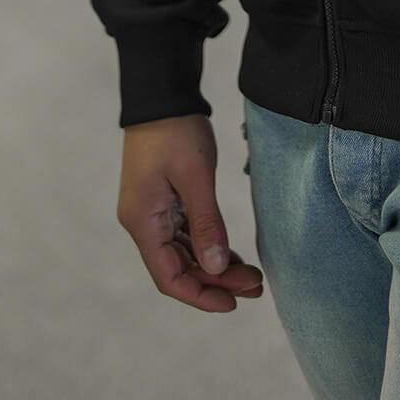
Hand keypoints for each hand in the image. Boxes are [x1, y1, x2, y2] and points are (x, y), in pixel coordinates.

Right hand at [116, 112, 264, 312]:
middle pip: (179, 268)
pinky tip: (233, 256)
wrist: (162, 95)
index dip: (200, 296)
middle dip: (216, 282)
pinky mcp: (164, 202)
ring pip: (185, 254)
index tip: (233, 304)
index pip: (169, 277)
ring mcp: (153, 213)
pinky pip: (187, 236)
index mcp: (143, 222)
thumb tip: (215, 268)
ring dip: (215, 267)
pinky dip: (209, 247)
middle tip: (256, 287)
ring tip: (252, 276)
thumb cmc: (175, 131)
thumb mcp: (195, 176)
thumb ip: (206, 223)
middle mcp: (144, 223)